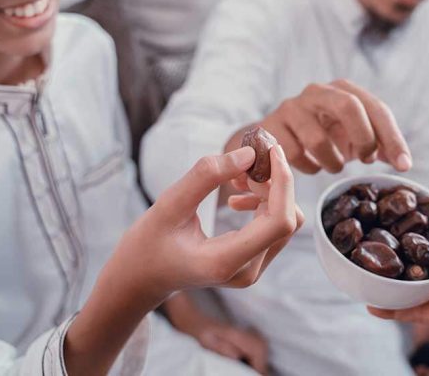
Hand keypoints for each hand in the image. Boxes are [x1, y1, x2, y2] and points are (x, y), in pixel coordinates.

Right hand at [65, 146, 301, 375]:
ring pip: (284, 221)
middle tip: (247, 160)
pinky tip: (235, 196)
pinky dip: (262, 203)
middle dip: (274, 182)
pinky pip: (273, 227)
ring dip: (268, 191)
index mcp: (226, 261)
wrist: (141, 277)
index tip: (271, 151)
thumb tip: (248, 155)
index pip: (279, 221)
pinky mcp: (252, 262)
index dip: (283, 182)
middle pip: (287, 219)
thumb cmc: (148, 243)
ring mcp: (252, 270)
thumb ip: (206, 177)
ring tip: (236, 177)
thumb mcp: (169, 204)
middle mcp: (247, 271)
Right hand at [248, 79, 411, 173]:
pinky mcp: (271, 126)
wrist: (275, 138)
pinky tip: (310, 165)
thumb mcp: (353, 137)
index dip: (393, 138)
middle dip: (363, 138)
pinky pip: (295, 154)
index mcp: (344, 90)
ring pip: (318, 139)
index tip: (404, 166)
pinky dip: (309, 167)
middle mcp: (318, 91)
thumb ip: (379, 146)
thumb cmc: (323, 135)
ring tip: (334, 166)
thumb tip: (402, 162)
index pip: (376, 108)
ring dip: (332, 162)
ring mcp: (292, 107)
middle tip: (366, 160)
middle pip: (348, 105)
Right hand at [369, 198, 428, 349]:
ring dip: (389, 283)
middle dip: (396, 255)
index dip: (414, 225)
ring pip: (410, 286)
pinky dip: (392, 310)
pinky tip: (371, 304)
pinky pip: (413, 311)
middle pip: (417, 259)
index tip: (390, 214)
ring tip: (364, 274)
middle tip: (367, 245)